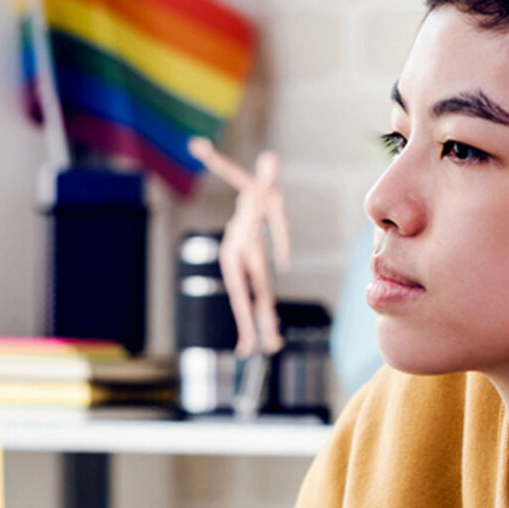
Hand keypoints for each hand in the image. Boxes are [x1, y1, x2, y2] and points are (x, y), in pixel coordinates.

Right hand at [188, 136, 290, 357]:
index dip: (260, 306)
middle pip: (250, 298)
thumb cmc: (259, 190)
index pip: (253, 283)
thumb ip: (265, 177)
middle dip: (258, 325)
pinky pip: (254, 297)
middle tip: (267, 350)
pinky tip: (265, 334)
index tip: (264, 327)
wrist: (245, 197)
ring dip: (259, 326)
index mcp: (241, 251)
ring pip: (251, 302)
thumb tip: (271, 157)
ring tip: (266, 350)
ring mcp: (240, 271)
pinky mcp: (246, 274)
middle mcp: (238, 264)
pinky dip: (259, 315)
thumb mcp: (263, 185)